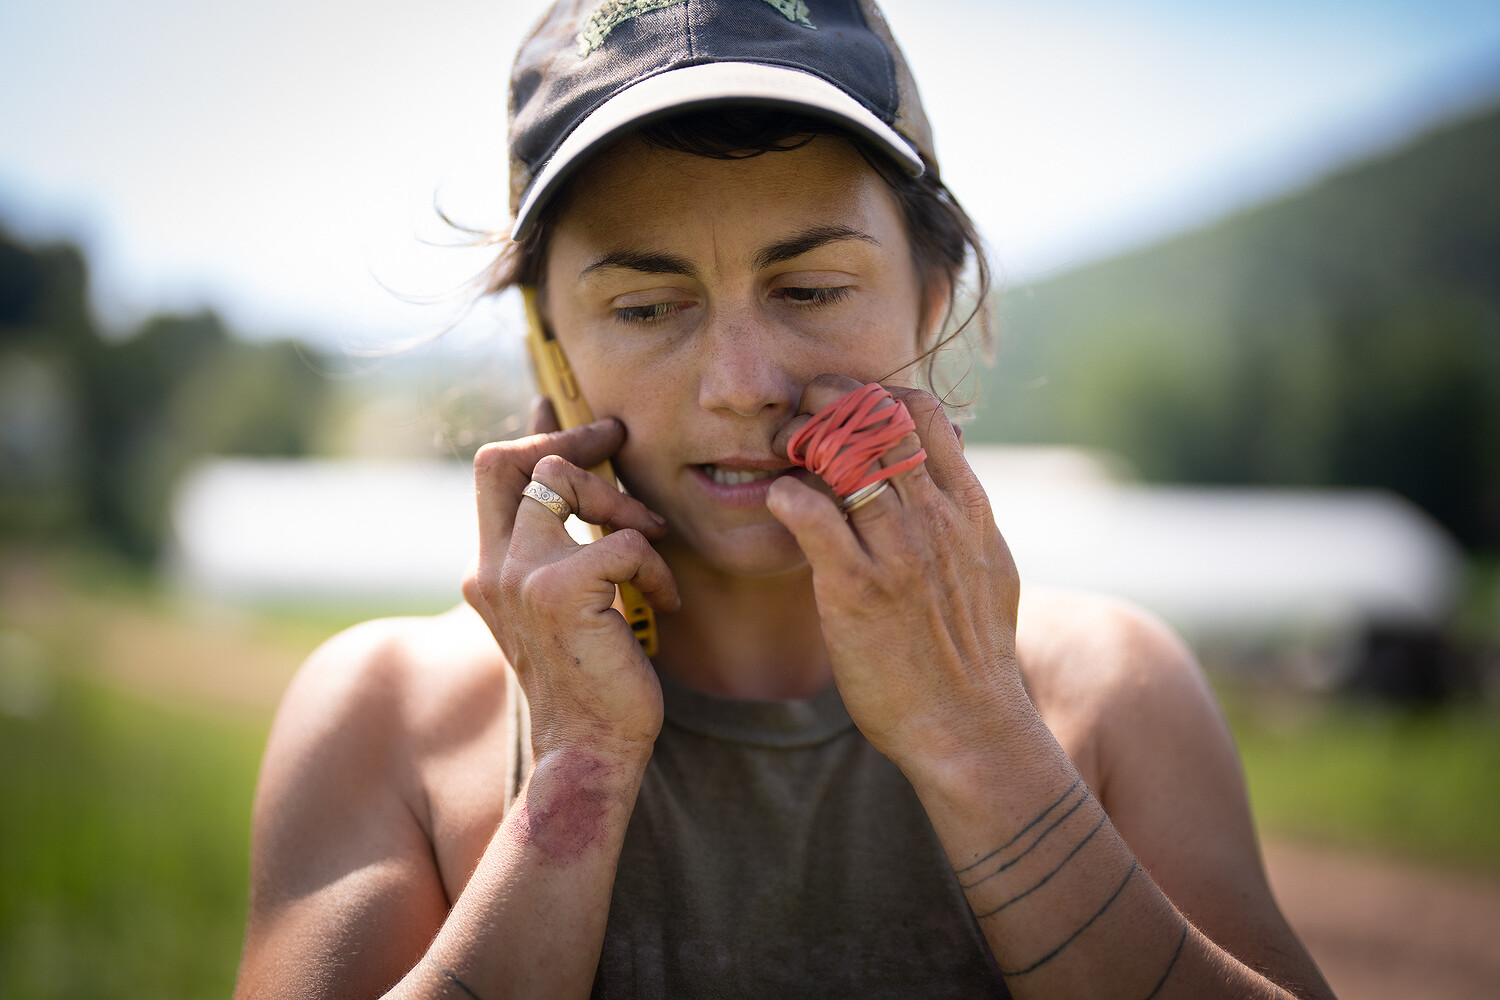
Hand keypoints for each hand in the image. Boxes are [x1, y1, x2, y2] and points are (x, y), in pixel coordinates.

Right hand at [462, 399, 679, 760]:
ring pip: (564, 482)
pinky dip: (655, 565)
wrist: (588, 751)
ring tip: (655, 540)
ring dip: (623, 504)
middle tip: (619, 440)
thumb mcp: (565, 608)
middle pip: (507, 459)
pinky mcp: (560, 592)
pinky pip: (622, 540)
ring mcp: (519, 577)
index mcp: (489, 569)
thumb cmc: (590, 682)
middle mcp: (492, 567)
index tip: (563, 410)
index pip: (493, 472)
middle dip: (571, 438)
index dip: (533, 433)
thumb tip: (581, 492)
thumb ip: (562, 552)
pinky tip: (666, 600)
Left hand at [766, 375, 1023, 767]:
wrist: (968, 726)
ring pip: (841, 455)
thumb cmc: (974, 656)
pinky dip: (788, 497)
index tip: (847, 408)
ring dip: (800, 440)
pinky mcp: (857, 589)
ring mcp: (897, 551)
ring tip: (779, 451)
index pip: (922, 411)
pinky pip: (811, 517)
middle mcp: (935, 518)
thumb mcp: (993, 569)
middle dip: (828, 400)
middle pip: (876, 418)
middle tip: (799, 412)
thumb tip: (954, 482)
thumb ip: (968, 520)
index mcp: (968, 507)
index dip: (876, 394)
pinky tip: (779, 503)